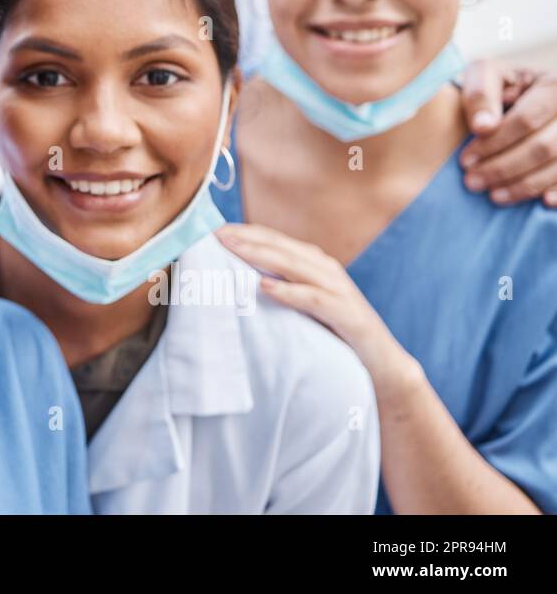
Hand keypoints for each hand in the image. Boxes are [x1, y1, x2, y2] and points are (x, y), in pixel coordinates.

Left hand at [217, 223, 411, 385]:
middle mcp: (325, 269)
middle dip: (245, 238)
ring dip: (261, 255)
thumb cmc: (335, 331)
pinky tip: (265, 287)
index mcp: (313, 263)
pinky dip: (290, 291)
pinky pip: (314, 298)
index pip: (272, 238)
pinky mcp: (347, 314)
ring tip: (232, 250)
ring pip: (294, 265)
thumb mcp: (303, 304)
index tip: (211, 229)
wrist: (382, 364)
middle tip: (213, 234)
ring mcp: (338, 289)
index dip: (243, 231)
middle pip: (279, 246)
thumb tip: (234, 277)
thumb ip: (278, 285)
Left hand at [459, 60, 556, 206]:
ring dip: (527, 185)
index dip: (494, 144)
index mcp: (554, 85)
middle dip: (504, 168)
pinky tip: (544, 202)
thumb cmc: (502, 84)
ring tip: (494, 196)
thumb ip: (480, 94)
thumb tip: (483, 127)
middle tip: (472, 182)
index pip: (526, 121)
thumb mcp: (485, 75)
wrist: (525, 92)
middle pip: (544, 147)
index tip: (465, 161)